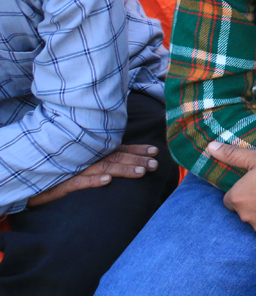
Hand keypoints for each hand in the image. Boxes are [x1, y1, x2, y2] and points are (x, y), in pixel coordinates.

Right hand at [27, 144, 159, 206]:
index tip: (155, 151)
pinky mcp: (58, 183)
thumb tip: (126, 160)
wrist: (22, 178)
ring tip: (140, 172)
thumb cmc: (54, 172)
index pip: (117, 149)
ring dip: (122, 169)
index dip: (136, 150)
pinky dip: (92, 180)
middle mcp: (84, 158)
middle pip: (115, 157)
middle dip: (137, 160)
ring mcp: (72, 169)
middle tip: (155, 164)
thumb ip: (100, 159)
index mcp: (90, 153)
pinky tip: (107, 181)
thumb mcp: (78, 164)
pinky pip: (77, 182)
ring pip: (102, 167)